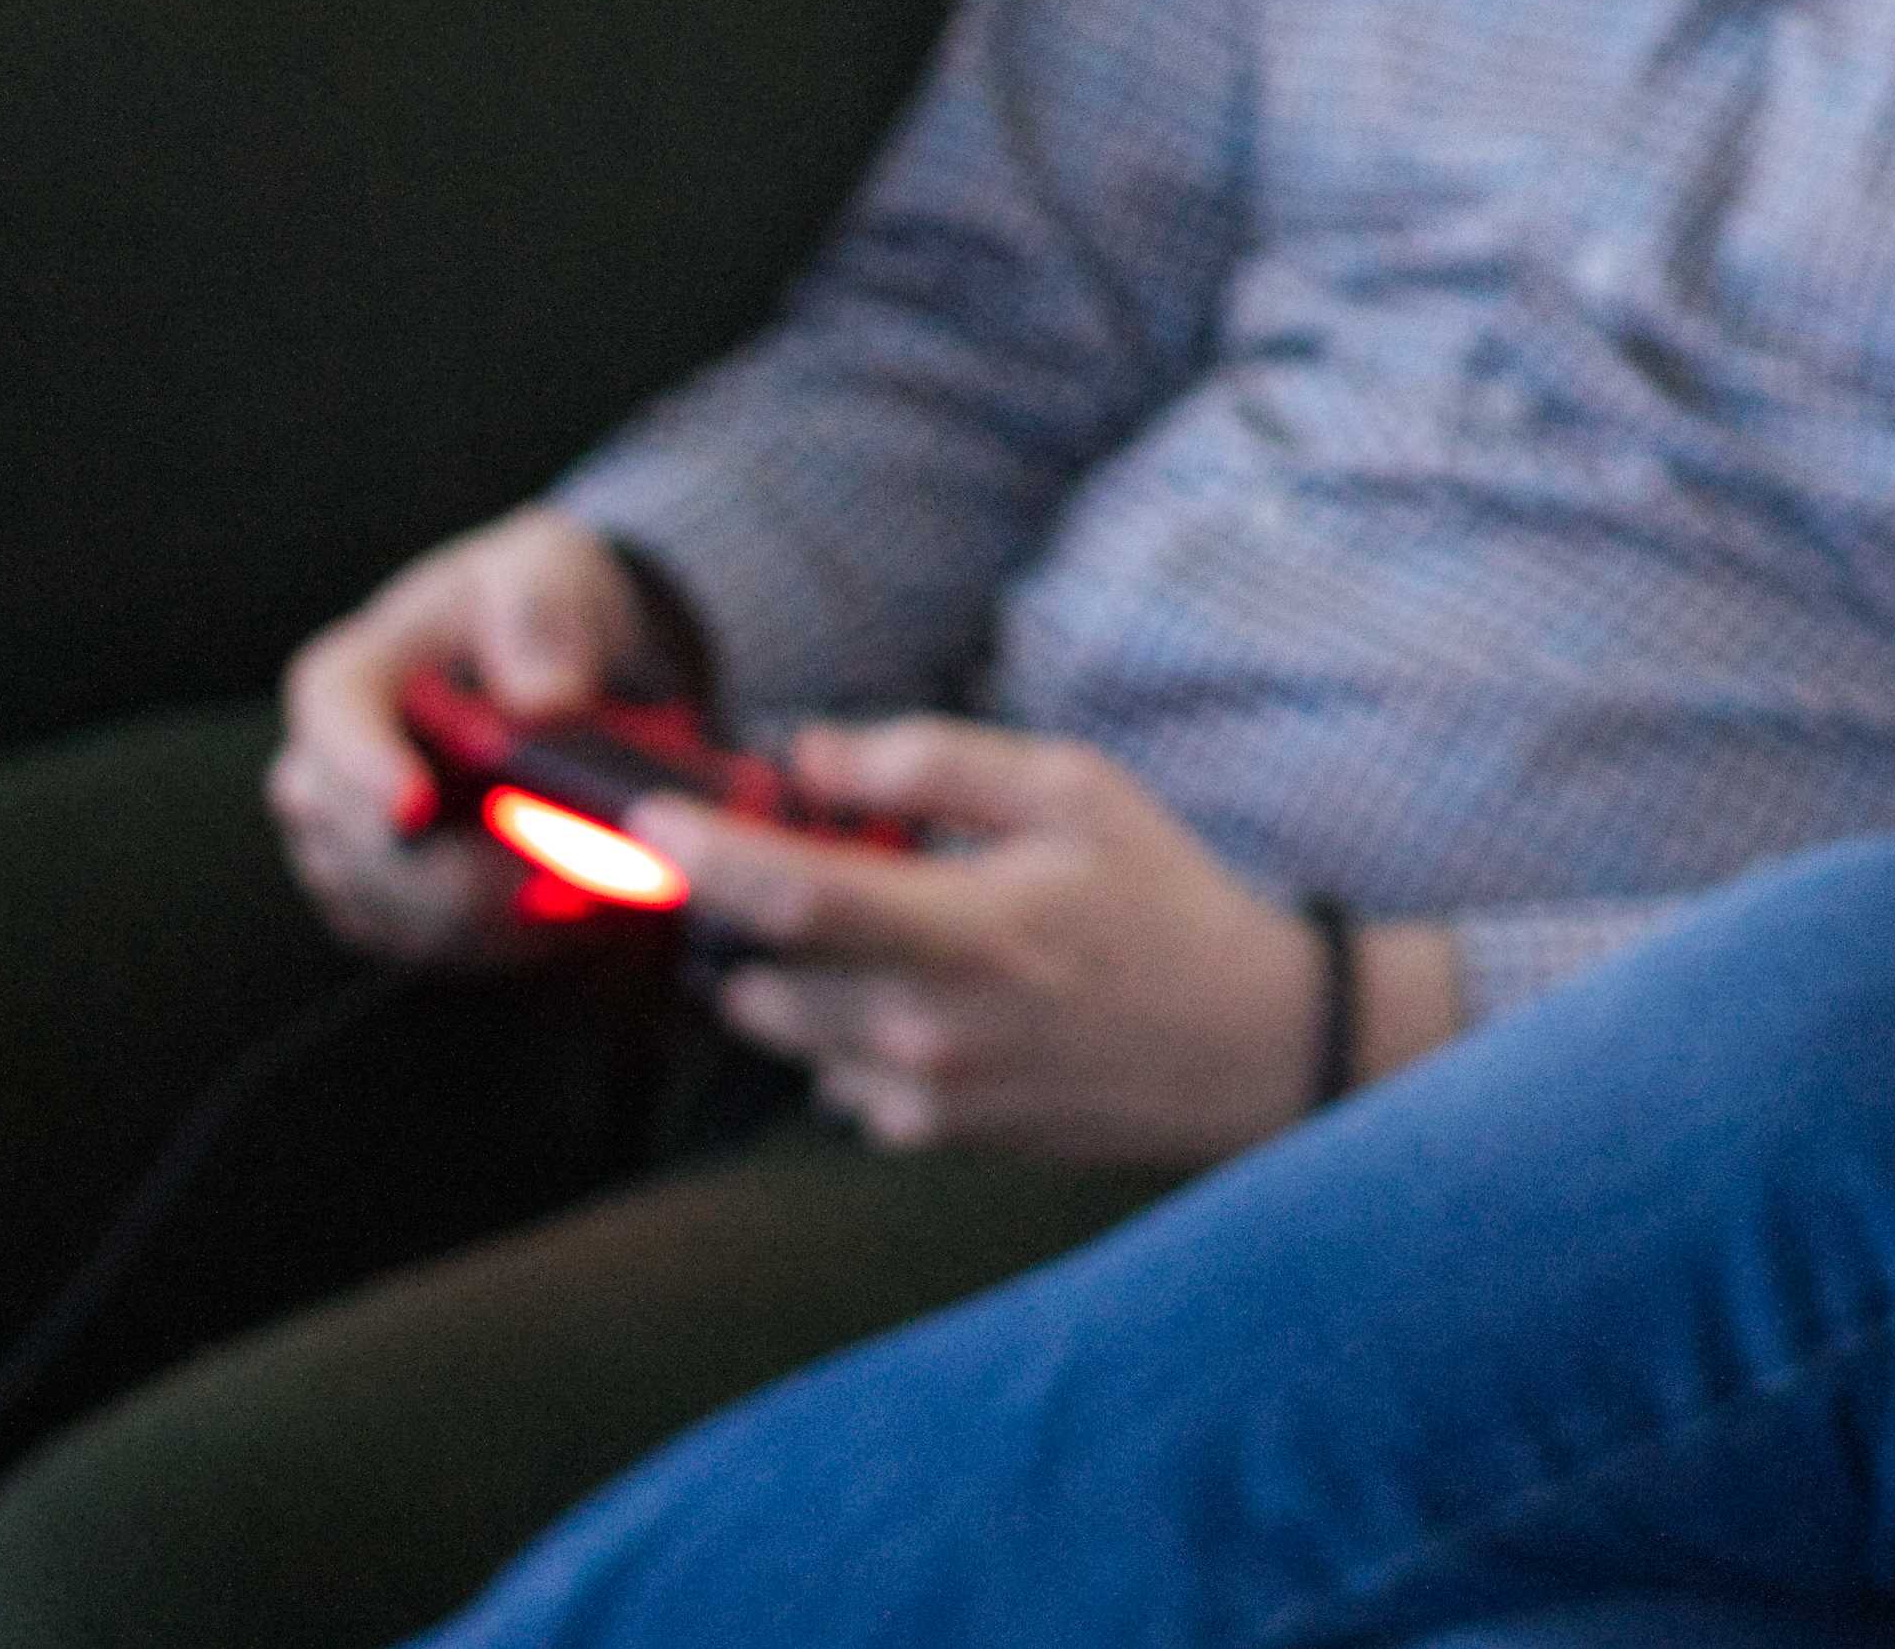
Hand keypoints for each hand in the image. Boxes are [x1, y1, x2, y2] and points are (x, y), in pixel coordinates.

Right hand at [268, 507, 669, 968]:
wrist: (551, 653)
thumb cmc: (533, 600)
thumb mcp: (546, 573)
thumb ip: (538, 622)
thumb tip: (543, 702)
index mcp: (347, 680)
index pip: (333, 729)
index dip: (365, 773)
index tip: (414, 810)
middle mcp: (324, 773)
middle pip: (359, 844)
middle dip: (461, 866)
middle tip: (569, 864)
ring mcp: (347, 848)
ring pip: (400, 910)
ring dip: (497, 914)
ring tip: (599, 892)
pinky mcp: (389, 903)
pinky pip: (431, 947)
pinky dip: (507, 942)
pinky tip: (580, 919)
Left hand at [647, 719, 1336, 1164]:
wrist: (1242, 1045)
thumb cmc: (1162, 900)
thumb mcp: (1076, 791)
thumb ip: (937, 764)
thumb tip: (810, 756)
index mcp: (968, 931)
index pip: (796, 896)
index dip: (707, 853)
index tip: (652, 817)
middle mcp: (930, 1029)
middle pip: (760, 976)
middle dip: (743, 916)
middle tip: (786, 861)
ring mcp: (924, 1096)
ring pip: (785, 1031)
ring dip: (790, 974)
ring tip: (871, 926)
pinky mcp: (929, 1137)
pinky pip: (831, 1080)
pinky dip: (842, 1031)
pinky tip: (919, 995)